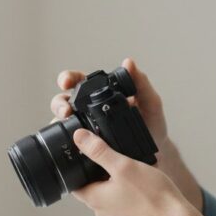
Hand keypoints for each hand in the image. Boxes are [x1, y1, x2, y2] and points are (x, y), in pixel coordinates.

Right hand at [49, 58, 168, 151]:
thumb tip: (128, 62)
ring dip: (59, 121)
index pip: (79, 81)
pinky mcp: (85, 146)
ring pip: (62, 121)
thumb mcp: (150, 102)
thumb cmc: (152, 123)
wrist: (155, 152)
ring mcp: (85, 127)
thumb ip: (141, 82)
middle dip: (59, 103)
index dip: (69, 78)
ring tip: (68, 124)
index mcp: (101, 92)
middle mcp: (88, 108)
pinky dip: (66, 141)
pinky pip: (69, 142)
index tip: (67, 82)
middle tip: (67, 110)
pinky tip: (72, 143)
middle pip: (63, 100)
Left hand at [70, 128, 192, 215]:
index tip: (85, 154)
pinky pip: (121, 202)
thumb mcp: (123, 165)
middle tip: (110, 157)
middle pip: (91, 187)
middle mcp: (101, 212)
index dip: (76, 167)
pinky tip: (139, 183)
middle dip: (97, 172)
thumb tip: (79, 137)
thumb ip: (99, 151)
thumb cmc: (151, 195)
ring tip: (127, 168)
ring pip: (107, 194)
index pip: (74, 183)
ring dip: (114, 181)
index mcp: (94, 199)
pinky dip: (126, 191)